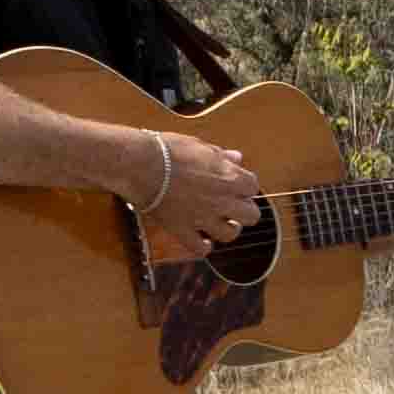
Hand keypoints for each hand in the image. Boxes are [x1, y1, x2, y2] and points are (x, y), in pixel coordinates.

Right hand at [130, 134, 264, 258]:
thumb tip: (237, 158)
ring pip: (230, 234)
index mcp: (229, 177)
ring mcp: (203, 217)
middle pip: (251, 215)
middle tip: (232, 207)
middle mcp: (222, 200)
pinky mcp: (183, 230)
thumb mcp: (199, 145)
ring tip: (219, 223)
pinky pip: (200, 248)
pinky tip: (202, 241)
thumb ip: (221, 155)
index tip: (235, 185)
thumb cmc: (167, 150)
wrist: (140, 164)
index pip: (253, 187)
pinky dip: (203, 247)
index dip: (244, 187)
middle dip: (244, 211)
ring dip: (227, 229)